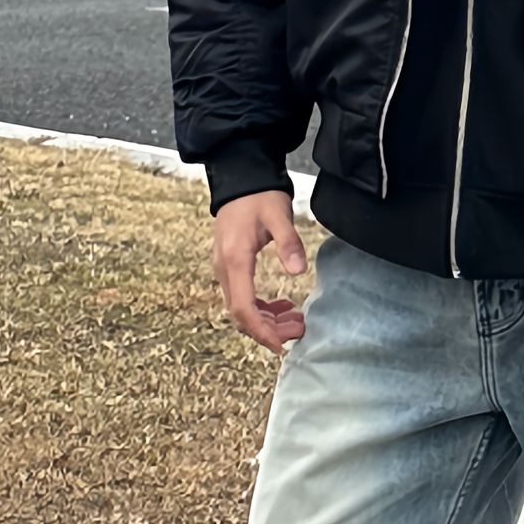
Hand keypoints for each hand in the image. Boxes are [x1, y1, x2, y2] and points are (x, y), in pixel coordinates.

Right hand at [212, 190, 308, 351]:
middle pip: (241, 314)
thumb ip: (289, 242)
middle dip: (268, 329)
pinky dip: (261, 308)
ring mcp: (224, 268)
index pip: (243, 308)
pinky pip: (242, 296)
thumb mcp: (278, 214)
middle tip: (299, 330)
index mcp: (235, 260)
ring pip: (241, 308)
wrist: (239, 179)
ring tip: (295, 321)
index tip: (282, 344)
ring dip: (266, 320)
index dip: (261, 331)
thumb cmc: (258, 195)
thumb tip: (299, 271)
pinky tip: (282, 307)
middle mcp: (224, 269)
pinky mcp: (230, 266)